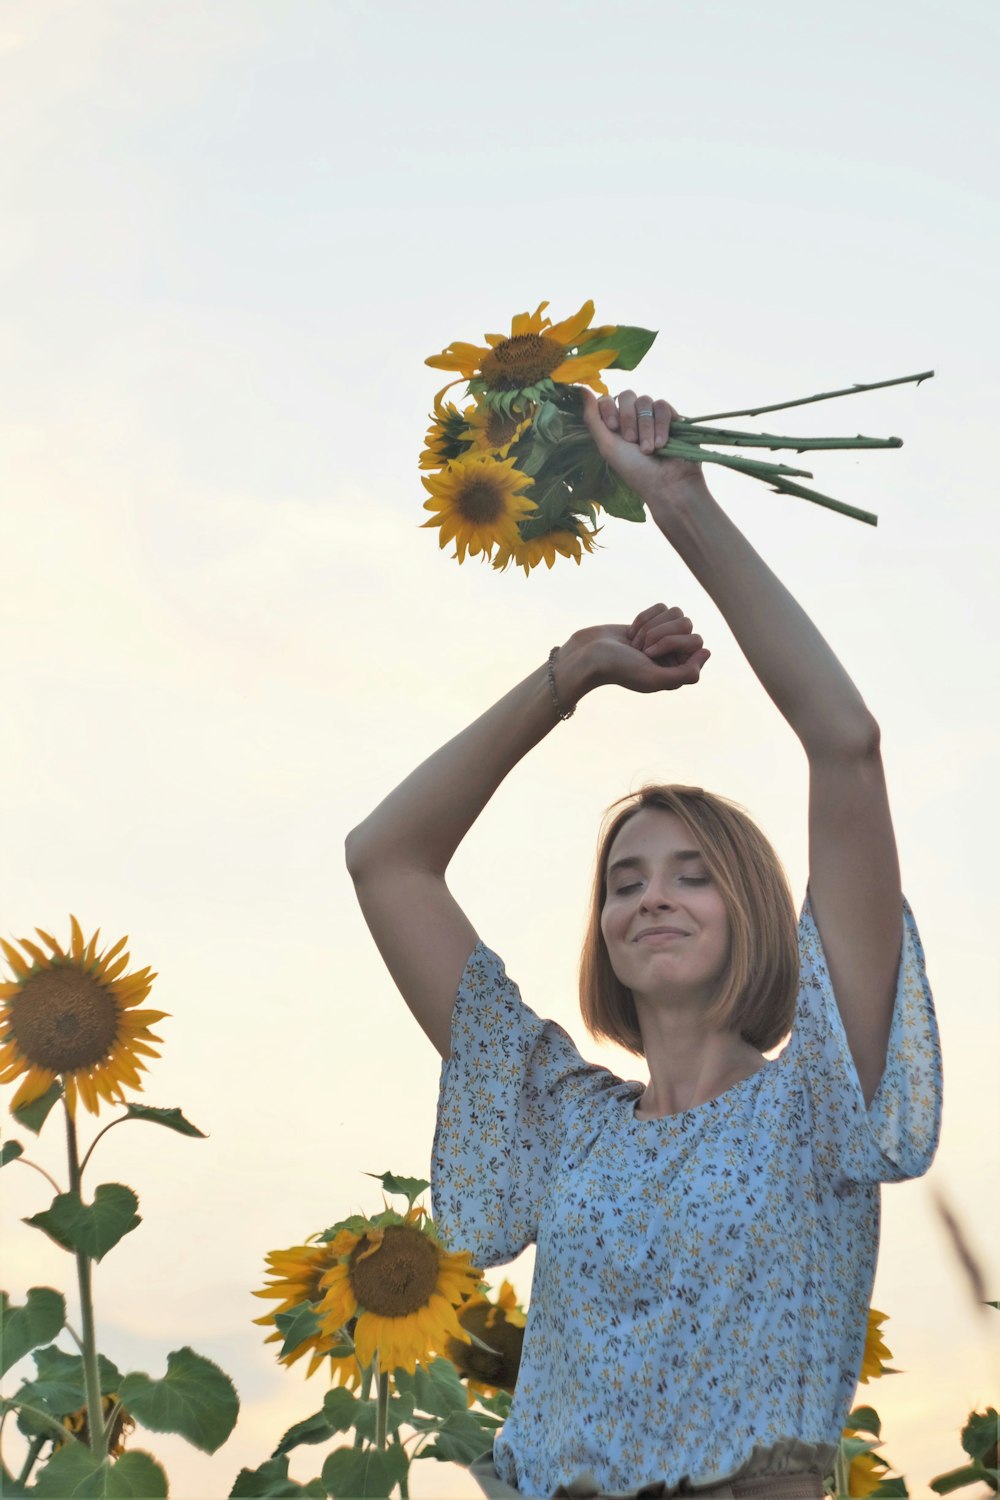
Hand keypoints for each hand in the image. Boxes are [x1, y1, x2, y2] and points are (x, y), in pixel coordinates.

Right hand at [565, 604, 709, 695]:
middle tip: (640, 648)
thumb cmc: (618, 669)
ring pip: (676, 613)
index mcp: (678, 671)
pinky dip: (644, 617)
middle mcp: (674, 655)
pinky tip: (631, 633)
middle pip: (688, 624)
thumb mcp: (653, 678)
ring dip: (651, 625)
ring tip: (635, 642)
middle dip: (660, 633)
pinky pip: (661, 607)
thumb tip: (707, 652)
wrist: (587, 655)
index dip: (673, 643)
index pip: (697, 642)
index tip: (650, 654)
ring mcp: (663, 638)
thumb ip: (685, 674)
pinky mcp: (651, 623)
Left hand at [581, 387, 710, 513]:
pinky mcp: (672, 417)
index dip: (609, 409)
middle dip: (628, 417)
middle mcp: (633, 419)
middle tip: (631, 440)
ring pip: (645, 401)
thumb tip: (582, 390)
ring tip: (649, 449)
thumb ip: (593, 418)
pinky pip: (662, 406)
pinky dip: (661, 424)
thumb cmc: (634, 470)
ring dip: (645, 426)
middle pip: (627, 396)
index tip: (613, 428)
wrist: (667, 483)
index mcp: (615, 426)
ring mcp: (653, 417)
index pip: (607, 400)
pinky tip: (662, 443)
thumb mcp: (607, 446)